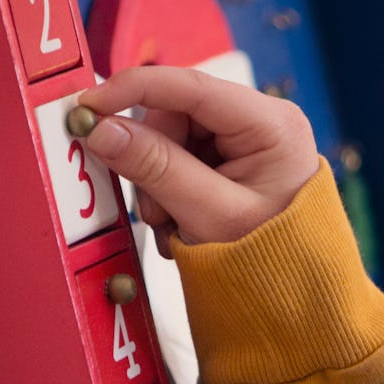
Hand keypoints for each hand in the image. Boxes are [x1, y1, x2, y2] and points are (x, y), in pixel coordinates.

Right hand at [76, 66, 320, 255]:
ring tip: (177, 226)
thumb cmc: (269, 259)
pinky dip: (168, 192)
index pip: (191, 86)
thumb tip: (101, 128)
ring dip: (158, 184)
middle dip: (153, 162)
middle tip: (157, 212)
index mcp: (271, 123)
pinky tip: (183, 223)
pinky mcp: (231, 159)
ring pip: (170, 139)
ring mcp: (246, 140)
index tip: (89, 105)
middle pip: (175, 115)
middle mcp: (261, 120)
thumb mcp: (209, 216)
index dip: (134, 88)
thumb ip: (155, 168)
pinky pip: (178, 159)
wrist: (295, 297)